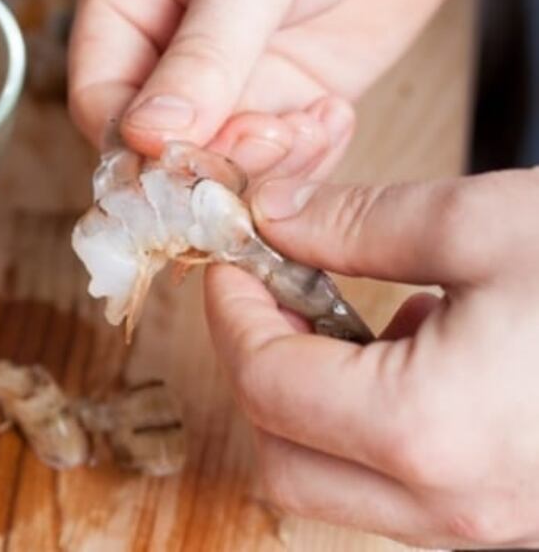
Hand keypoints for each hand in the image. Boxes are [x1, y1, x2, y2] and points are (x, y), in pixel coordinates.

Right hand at [68, 0, 476, 178]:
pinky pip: (278, 166)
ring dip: (267, 169)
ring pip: (221, 169)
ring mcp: (229, 87)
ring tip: (313, 125)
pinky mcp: (285, 105)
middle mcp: (169, 58)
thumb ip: (204, 52)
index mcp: (128, 6)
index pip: (100, 102)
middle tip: (271, 138)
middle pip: (159, 151)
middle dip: (213, 162)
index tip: (187, 155)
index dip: (136, 145)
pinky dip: (306, 164)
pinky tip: (334, 117)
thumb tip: (150, 136)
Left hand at [205, 169, 538, 547]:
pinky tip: (412, 350)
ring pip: (331, 482)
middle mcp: (448, 505)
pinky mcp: (507, 515)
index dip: (230, 316)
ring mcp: (482, 524)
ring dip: (308, 401)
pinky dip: (366, 426)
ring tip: (343, 315)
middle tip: (270, 294)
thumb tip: (277, 217)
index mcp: (426, 432)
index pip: (265, 384)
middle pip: (281, 454)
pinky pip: (394, 488)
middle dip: (256, 367)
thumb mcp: (486, 223)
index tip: (231, 264)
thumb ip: (356, 224)